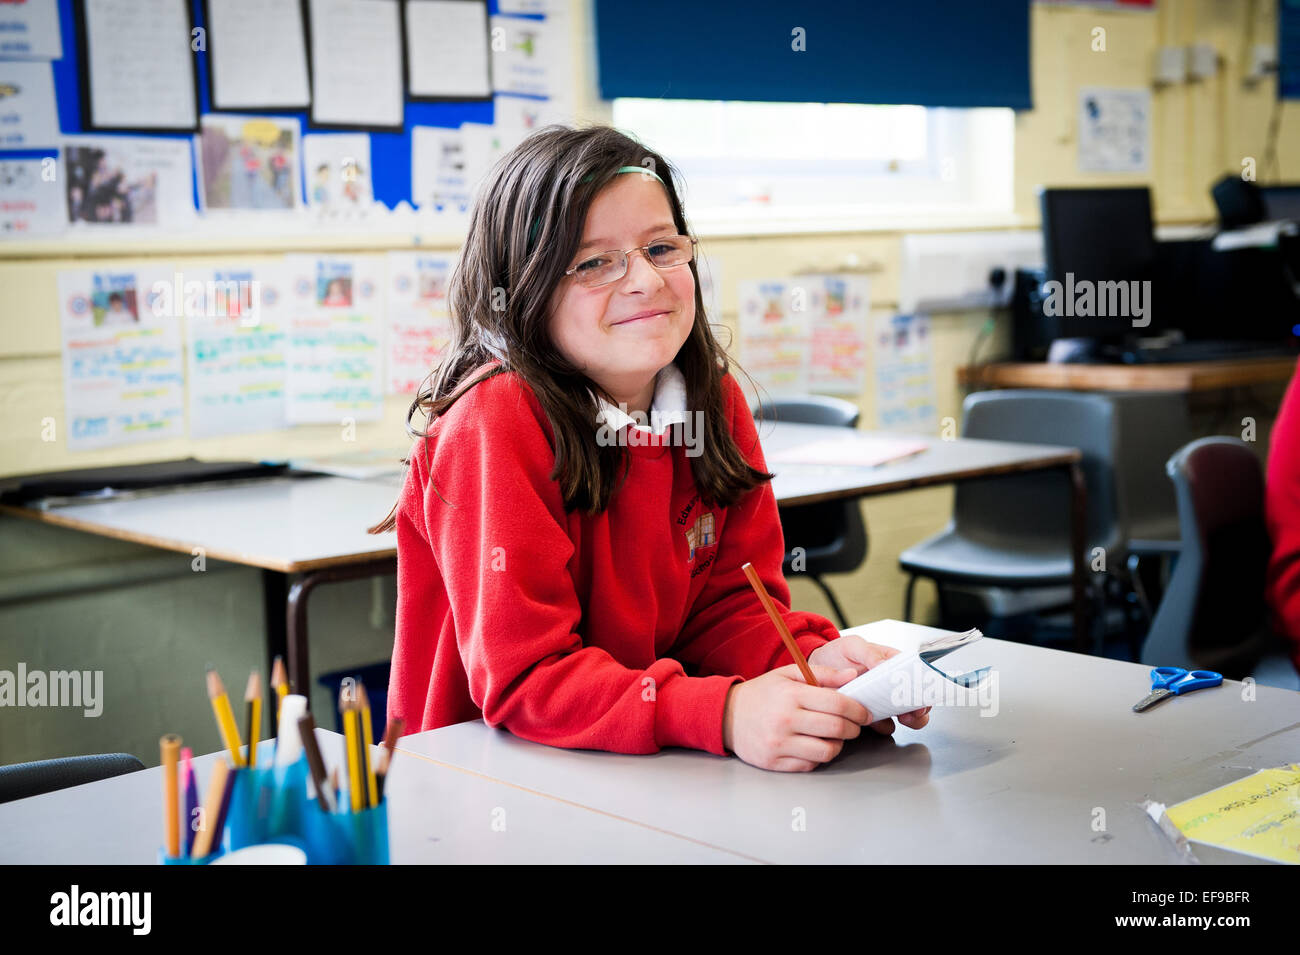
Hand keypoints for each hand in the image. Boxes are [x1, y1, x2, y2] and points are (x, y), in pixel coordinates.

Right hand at [722, 664, 871, 771]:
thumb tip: (853, 676)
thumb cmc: (762, 694)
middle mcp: (785, 721)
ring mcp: (779, 744)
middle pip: (836, 729)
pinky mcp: (775, 762)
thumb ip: (822, 673)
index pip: (837, 703)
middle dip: (854, 728)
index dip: (858, 709)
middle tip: (855, 725)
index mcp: (791, 695)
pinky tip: (814, 744)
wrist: (727, 716)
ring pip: (827, 751)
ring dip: (838, 744)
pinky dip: (819, 756)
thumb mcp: (788, 674)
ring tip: (834, 736)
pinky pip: (810, 764)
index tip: (864, 713)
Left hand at [808, 636, 931, 734]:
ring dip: (908, 719)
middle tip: (913, 712)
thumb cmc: (838, 654)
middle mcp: (892, 683)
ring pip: (906, 713)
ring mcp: (883, 700)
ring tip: (901, 719)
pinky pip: (885, 725)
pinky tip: (878, 724)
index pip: (916, 674)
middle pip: (916, 697)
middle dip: (920, 707)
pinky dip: (885, 726)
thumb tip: (884, 664)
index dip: (923, 685)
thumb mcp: (852, 646)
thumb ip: (868, 653)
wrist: (817, 671)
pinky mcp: (871, 715)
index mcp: (892, 663)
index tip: (920, 694)